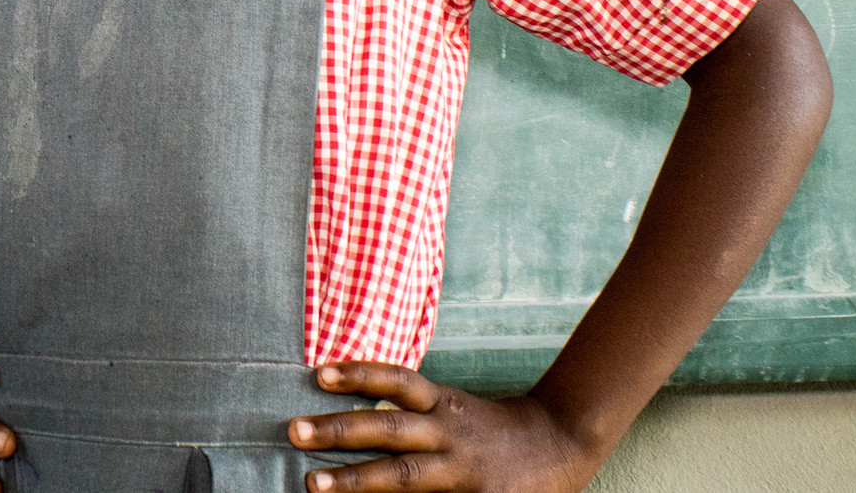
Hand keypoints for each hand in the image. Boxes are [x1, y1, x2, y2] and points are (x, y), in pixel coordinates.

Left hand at [286, 361, 598, 492]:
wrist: (562, 443)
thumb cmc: (491, 428)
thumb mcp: (453, 408)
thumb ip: (411, 411)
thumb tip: (352, 419)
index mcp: (443, 404)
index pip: (397, 381)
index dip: (359, 374)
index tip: (317, 373)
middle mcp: (450, 432)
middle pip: (389, 429)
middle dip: (340, 430)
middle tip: (294, 431)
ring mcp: (464, 471)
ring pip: (404, 476)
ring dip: (356, 481)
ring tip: (311, 483)